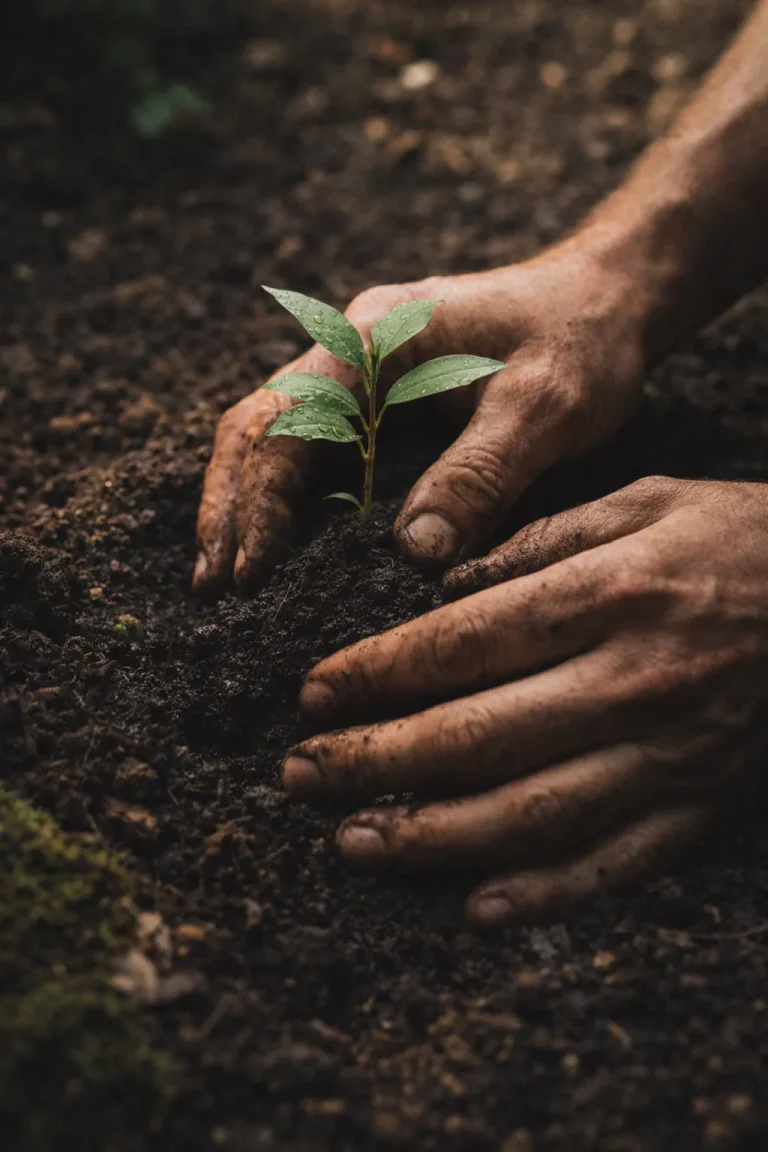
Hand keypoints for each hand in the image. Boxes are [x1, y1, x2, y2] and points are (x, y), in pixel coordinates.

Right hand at [193, 245, 647, 595]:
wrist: (607, 295)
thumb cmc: (580, 339)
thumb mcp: (545, 407)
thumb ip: (480, 475)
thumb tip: (413, 555)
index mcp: (375, 339)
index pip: (287, 421)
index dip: (259, 501)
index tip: (249, 573)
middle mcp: (352, 349)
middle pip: (257, 424)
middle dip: (228, 506)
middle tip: (211, 587)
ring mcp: (361, 372)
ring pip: (274, 434)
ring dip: (245, 503)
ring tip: (225, 577)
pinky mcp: (379, 398)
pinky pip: (313, 446)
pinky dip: (284, 496)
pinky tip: (279, 545)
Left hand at [282, 478, 767, 925]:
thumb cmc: (746, 538)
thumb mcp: (650, 499)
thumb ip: (545, 539)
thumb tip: (448, 587)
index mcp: (614, 592)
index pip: (465, 641)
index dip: (378, 672)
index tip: (313, 693)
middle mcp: (634, 680)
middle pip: (479, 734)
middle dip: (376, 759)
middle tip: (300, 775)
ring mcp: (671, 754)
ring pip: (532, 813)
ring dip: (432, 837)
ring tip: (354, 843)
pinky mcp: (702, 804)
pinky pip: (617, 865)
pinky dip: (544, 894)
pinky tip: (474, 908)